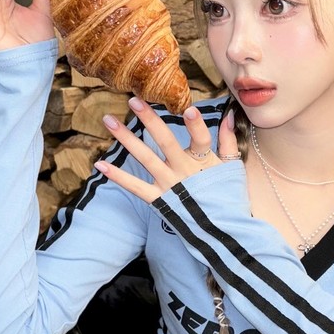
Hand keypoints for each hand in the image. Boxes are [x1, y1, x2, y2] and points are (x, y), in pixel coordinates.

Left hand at [94, 98, 240, 202]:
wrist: (221, 231)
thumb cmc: (228, 195)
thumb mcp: (232, 167)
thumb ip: (228, 140)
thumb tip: (228, 114)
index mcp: (204, 161)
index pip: (201, 139)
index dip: (196, 125)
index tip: (189, 109)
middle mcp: (183, 171)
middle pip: (165, 142)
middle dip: (149, 120)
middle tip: (133, 101)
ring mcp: (169, 185)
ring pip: (145, 158)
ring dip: (126, 139)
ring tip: (108, 121)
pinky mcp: (159, 199)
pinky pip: (135, 187)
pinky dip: (118, 176)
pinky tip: (100, 164)